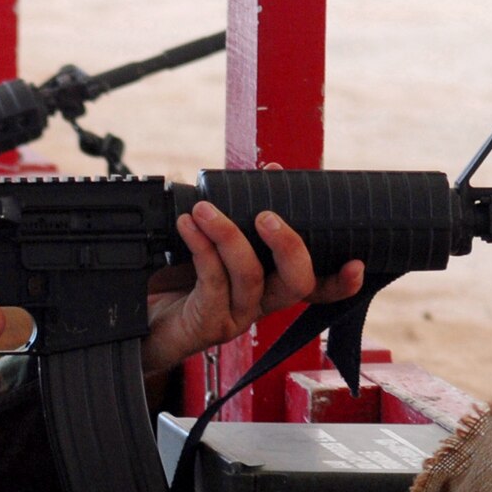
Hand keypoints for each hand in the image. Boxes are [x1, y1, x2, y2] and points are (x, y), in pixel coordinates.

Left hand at [140, 201, 365, 374]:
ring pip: (251, 276)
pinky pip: (213, 281)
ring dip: (229, 234)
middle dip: (289, 243)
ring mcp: (234, 316)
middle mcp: (259, 304)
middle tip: (266, 215)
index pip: (317, 287)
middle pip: (297, 282)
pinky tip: (188, 226)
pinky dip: (202, 247)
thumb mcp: (209, 240)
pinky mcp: (206, 322)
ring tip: (204, 210)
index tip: (357, 263)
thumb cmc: (173, 277)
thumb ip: (239, 212)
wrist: (133, 318)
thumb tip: (269, 169)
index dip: (341, 281)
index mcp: (269, 285)